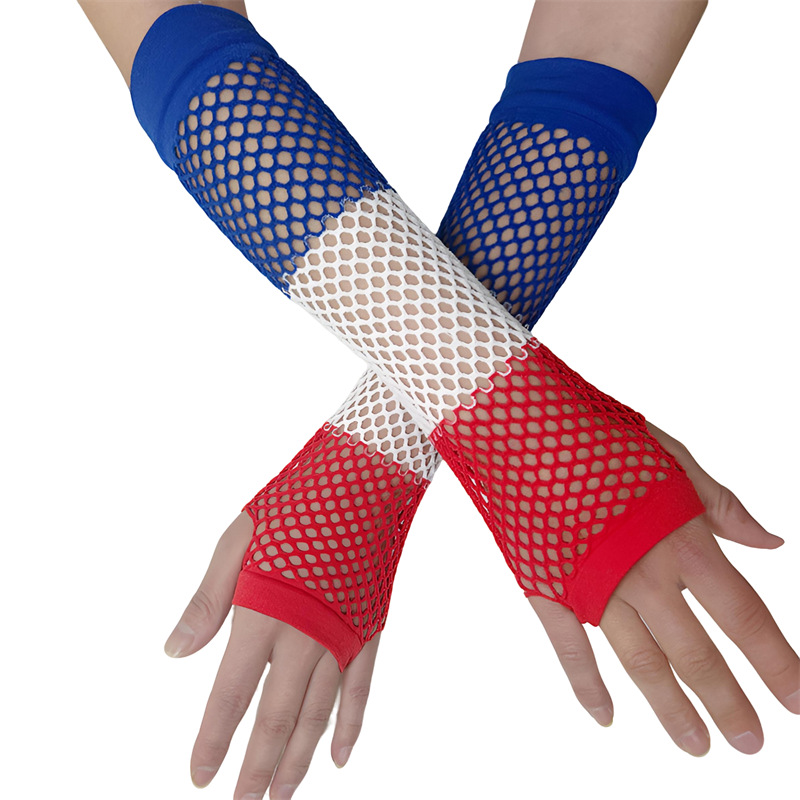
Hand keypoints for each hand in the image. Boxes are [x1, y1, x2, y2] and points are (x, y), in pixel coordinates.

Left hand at [163, 512, 379, 798]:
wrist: (366, 477)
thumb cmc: (296, 501)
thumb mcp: (238, 540)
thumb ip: (208, 600)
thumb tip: (174, 651)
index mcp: (264, 614)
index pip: (231, 695)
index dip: (214, 740)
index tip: (199, 776)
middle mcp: (305, 636)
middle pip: (276, 718)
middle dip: (257, 768)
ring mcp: (342, 636)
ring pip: (319, 714)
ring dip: (298, 758)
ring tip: (282, 794)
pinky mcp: (370, 628)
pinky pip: (361, 690)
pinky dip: (350, 725)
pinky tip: (340, 756)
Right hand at [529, 422, 798, 754]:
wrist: (524, 425)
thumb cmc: (599, 433)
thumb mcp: (671, 455)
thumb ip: (719, 504)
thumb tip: (771, 541)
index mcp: (680, 540)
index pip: (743, 616)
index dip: (775, 662)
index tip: (798, 701)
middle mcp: (643, 574)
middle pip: (696, 654)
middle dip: (728, 702)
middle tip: (751, 742)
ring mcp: (592, 588)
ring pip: (640, 662)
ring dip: (671, 708)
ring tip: (697, 746)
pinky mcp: (548, 589)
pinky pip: (571, 648)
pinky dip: (587, 686)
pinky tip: (606, 717)